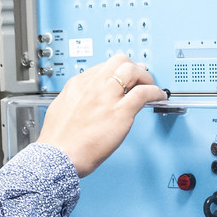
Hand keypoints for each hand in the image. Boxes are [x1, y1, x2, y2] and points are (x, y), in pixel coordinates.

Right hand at [36, 54, 165, 176]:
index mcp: (78, 84)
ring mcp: (108, 97)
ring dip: (145, 76)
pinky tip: (159, 97)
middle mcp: (94, 86)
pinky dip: (155, 91)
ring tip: (150, 86)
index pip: (103, 66)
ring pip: (132, 70)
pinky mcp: (121, 112)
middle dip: (132, 66)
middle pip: (118, 60)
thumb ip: (74, 99)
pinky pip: (144, 93)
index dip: (116, 71)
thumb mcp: (60, 108)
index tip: (123, 78)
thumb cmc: (58, 140)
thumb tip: (84, 99)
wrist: (58, 156)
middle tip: (139, 77)